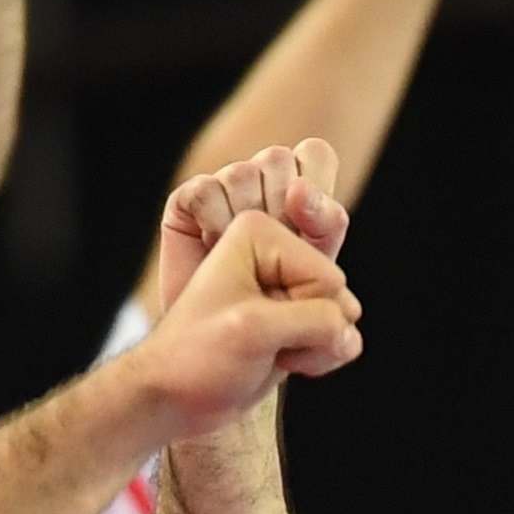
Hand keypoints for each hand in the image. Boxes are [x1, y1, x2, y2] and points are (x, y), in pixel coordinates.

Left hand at [137, 155, 363, 435]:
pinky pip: (339, 337)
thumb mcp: (254, 330)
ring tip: (268, 351)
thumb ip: (317, 322)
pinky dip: (316, 358)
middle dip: (310, 332)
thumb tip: (351, 337)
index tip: (251, 322)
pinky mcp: (298, 318)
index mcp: (261, 234)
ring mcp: (291, 287)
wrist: (175, 398)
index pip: (326, 279)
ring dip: (313, 348)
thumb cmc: (196, 357)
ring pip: (343, 320)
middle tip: (261, 342)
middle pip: (338, 297)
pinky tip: (280, 360)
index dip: (298, 313)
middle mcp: (279, 253)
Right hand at [157, 140, 349, 313]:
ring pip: (240, 173)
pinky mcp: (187, 204)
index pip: (315, 155)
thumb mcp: (321, 277)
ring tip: (240, 260)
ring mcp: (223, 192)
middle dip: (277, 207)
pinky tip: (211, 249)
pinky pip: (203, 190)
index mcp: (304, 201)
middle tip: (269, 255)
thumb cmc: (277, 327)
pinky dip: (210, 222)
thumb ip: (326, 226)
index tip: (305, 224)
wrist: (219, 359)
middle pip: (276, 158)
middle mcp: (263, 189)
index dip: (314, 184)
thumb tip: (300, 190)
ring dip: (242, 221)